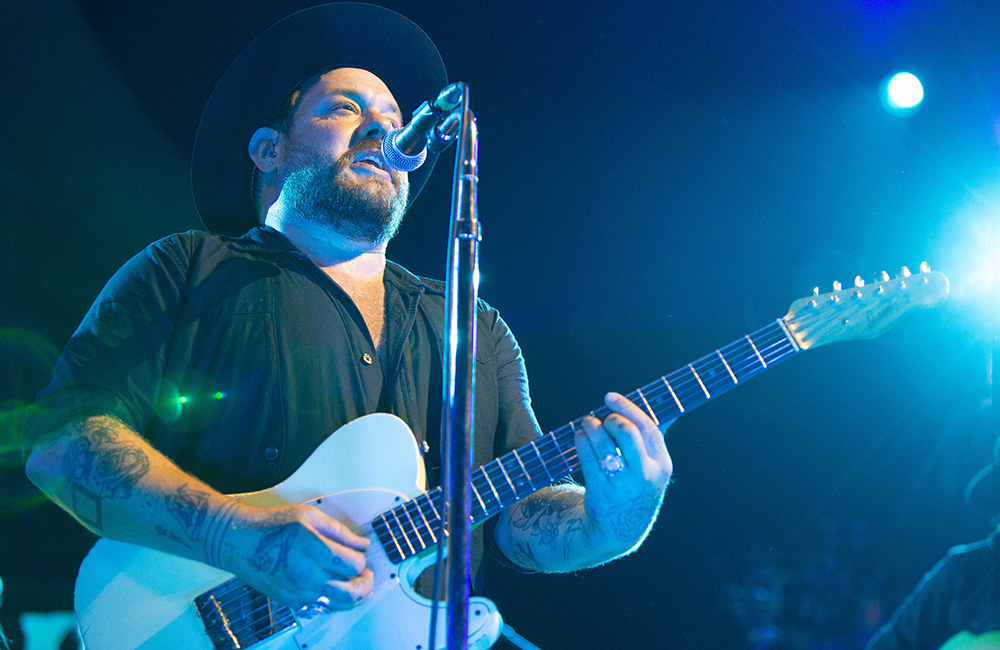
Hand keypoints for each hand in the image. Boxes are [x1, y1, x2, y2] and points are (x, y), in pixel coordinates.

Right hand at [227, 503, 372, 611]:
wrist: (239, 542)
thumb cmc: (273, 525)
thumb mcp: (310, 516)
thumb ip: (340, 532)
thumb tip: (362, 544)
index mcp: (313, 550)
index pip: (353, 565)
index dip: (362, 559)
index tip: (361, 552)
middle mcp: (306, 576)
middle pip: (351, 592)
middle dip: (365, 584)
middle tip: (367, 574)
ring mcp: (298, 592)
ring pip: (338, 605)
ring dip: (353, 596)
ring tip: (355, 583)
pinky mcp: (290, 602)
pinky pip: (321, 607)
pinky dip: (333, 600)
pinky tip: (334, 587)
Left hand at [575, 392, 672, 556]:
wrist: (621, 527)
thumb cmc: (637, 485)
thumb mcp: (653, 467)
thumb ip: (653, 438)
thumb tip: (666, 402)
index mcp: (661, 464)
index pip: (647, 426)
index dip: (626, 407)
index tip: (609, 396)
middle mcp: (645, 475)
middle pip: (626, 432)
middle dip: (609, 418)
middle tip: (599, 418)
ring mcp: (622, 485)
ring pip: (603, 443)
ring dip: (590, 427)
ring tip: (586, 423)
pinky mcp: (600, 492)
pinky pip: (587, 458)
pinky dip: (580, 441)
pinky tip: (579, 437)